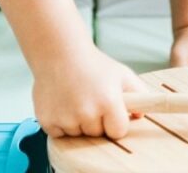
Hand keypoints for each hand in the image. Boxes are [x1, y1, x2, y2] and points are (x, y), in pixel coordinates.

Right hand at [32, 46, 148, 138]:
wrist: (58, 52)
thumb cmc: (92, 64)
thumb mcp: (121, 74)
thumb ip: (139, 93)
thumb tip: (141, 114)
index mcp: (108, 102)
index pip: (118, 132)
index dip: (115, 123)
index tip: (110, 113)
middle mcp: (87, 112)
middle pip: (97, 134)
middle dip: (96, 122)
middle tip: (90, 100)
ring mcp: (65, 117)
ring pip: (77, 134)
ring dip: (77, 122)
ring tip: (74, 99)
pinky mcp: (47, 120)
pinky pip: (59, 134)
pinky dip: (59, 123)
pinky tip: (61, 104)